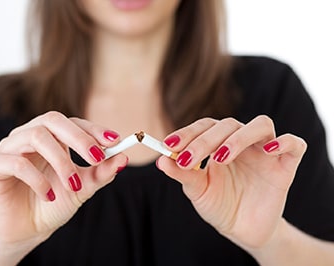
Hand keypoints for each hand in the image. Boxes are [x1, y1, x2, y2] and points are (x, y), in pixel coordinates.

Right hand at [0, 111, 127, 245]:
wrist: (27, 229)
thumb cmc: (55, 202)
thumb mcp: (82, 188)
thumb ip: (100, 172)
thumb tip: (124, 158)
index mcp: (52, 137)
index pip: (73, 122)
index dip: (93, 129)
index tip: (114, 141)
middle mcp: (29, 135)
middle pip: (53, 120)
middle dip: (79, 138)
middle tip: (96, 157)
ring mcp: (9, 147)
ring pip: (36, 137)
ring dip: (60, 161)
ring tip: (72, 185)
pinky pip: (16, 162)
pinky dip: (38, 179)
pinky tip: (49, 196)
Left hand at [157, 115, 306, 249]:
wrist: (242, 230)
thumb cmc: (219, 205)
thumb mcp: (198, 191)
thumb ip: (183, 174)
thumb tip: (161, 160)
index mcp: (219, 144)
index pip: (205, 126)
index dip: (187, 132)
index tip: (168, 145)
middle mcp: (242, 142)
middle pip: (228, 124)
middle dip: (205, 140)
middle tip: (187, 158)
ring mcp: (265, 152)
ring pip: (260, 125)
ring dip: (238, 138)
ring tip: (220, 158)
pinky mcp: (286, 166)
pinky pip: (295, 145)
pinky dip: (285, 142)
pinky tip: (269, 150)